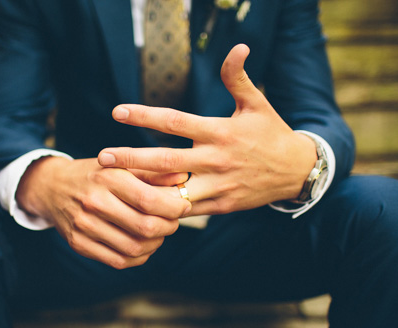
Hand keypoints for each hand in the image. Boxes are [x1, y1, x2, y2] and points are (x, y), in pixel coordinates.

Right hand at [16, 157, 190, 268]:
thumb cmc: (96, 175)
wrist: (53, 187)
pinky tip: (143, 246)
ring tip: (159, 233)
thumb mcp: (121, 165)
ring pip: (134, 248)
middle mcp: (94, 202)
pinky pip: (118, 261)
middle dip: (168, 227)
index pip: (150, 200)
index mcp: (108, 177)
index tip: (184, 206)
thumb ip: (153, 172)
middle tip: (173, 222)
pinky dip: (139, 257)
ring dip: (155, 244)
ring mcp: (84, 225)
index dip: (174, 208)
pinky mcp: (79, 244)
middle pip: (145, 227)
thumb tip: (183, 177)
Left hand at [97, 44, 316, 215]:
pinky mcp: (220, 206)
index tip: (117, 112)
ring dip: (143, 190)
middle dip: (132, 159)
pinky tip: (140, 206)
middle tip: (102, 158)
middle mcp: (216, 159)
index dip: (145, 117)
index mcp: (220, 132)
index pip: (176, 121)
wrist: (296, 172)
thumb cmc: (271, 133)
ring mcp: (218, 186)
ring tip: (113, 187)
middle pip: (167, 160)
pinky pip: (187, 210)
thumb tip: (238, 47)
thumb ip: (238, 78)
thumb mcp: (257, 103)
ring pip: (174, 191)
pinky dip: (164, 209)